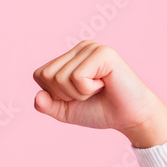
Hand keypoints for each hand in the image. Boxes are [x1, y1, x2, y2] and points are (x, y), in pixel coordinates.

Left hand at [32, 41, 166, 141]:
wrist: (129, 118)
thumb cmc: (100, 111)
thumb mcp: (65, 111)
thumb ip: (47, 105)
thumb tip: (37, 97)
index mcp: (69, 57)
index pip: (39, 75)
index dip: (54, 94)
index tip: (77, 95)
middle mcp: (79, 48)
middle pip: (47, 75)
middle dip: (65, 94)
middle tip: (89, 93)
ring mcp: (91, 48)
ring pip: (60, 77)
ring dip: (79, 93)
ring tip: (98, 89)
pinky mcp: (103, 53)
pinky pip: (77, 77)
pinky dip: (88, 90)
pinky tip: (105, 84)